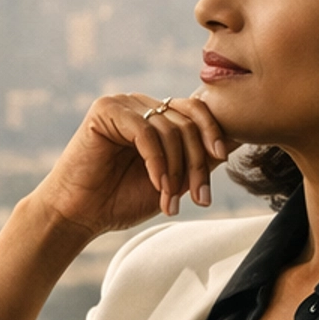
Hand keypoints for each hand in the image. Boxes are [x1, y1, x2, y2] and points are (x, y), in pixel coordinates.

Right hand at [30, 92, 229, 239]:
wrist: (80, 215)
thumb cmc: (121, 200)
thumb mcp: (173, 179)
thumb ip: (200, 158)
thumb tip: (239, 137)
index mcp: (156, 116)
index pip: (196, 110)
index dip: (213, 132)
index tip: (222, 159)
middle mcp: (140, 104)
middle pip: (187, 121)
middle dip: (197, 162)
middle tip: (199, 197)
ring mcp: (122, 104)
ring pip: (169, 129)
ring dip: (176, 170)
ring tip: (171, 201)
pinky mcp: (104, 110)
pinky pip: (144, 132)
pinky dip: (157, 162)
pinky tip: (158, 185)